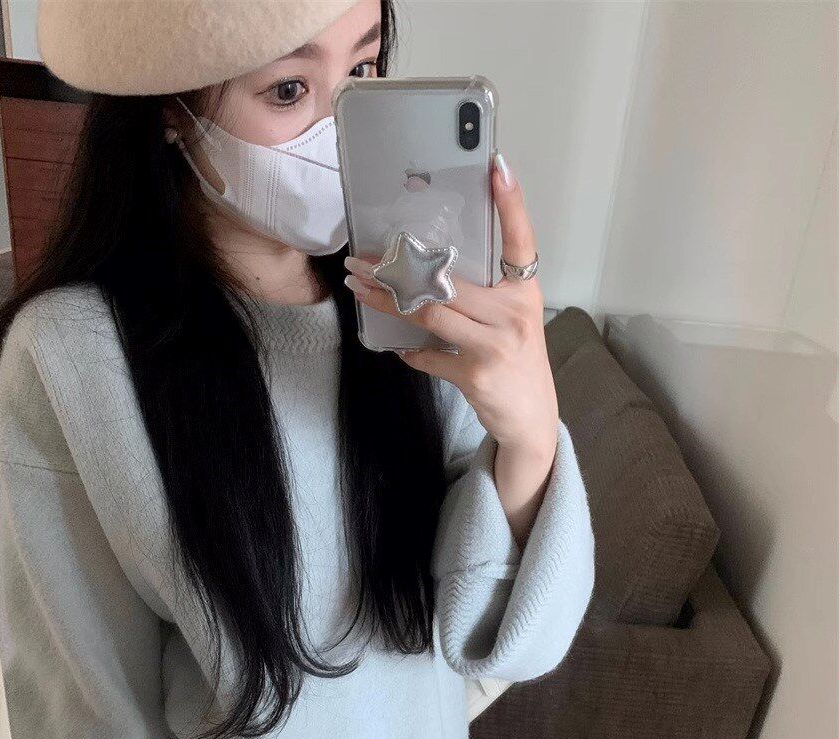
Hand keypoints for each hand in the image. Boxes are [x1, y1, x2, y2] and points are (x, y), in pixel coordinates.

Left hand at [343, 152, 557, 469]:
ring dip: (387, 301)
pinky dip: (410, 353)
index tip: (496, 167)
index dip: (511, 204)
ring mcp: (496, 345)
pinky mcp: (477, 374)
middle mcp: (514, 314)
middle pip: (448, 281)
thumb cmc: (516, 362)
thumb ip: (483, 297)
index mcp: (524, 293)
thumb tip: (429, 271)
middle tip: (362, 259)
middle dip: (398, 270)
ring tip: (360, 288)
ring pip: (430, 313)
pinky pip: (429, 355)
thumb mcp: (512, 321)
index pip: (521, 241)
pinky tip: (398, 347)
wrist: (531, 418)